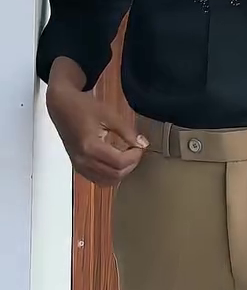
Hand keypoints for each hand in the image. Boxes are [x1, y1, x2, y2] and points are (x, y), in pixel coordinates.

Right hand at [47, 60, 147, 186]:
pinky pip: (98, 179)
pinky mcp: (78, 167)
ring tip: (127, 155)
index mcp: (90, 147)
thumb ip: (126, 131)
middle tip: (136, 150)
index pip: (119, 162)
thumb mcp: (108, 115)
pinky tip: (115, 160)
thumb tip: (143, 144)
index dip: (134, 156)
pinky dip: (110, 174)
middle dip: (130, 165)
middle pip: (115, 175)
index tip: (140, 146)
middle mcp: (83, 161)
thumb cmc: (84, 107)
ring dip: (121, 172)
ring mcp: (79, 166)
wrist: (62, 108)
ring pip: (107, 181)